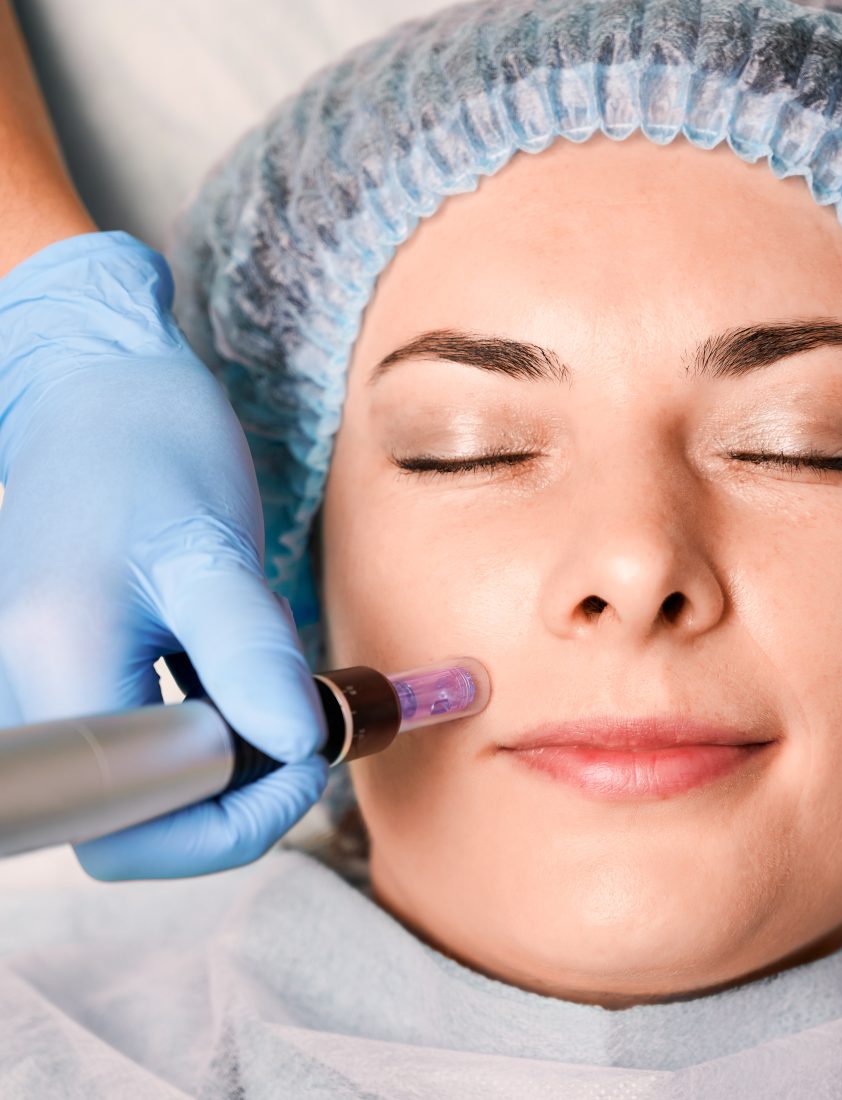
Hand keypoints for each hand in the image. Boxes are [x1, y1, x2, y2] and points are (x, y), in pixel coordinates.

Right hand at [0, 231, 327, 878]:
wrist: (99, 390)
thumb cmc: (150, 449)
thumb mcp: (212, 552)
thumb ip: (250, 658)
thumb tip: (300, 748)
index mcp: (58, 672)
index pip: (130, 829)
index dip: (229, 821)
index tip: (307, 755)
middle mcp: (35, 695)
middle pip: (138, 816)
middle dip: (238, 786)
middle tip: (306, 720)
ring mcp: (50, 685)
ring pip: (148, 778)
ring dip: (230, 747)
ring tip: (268, 669)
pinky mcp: (75, 668)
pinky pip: (145, 733)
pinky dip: (209, 717)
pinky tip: (236, 663)